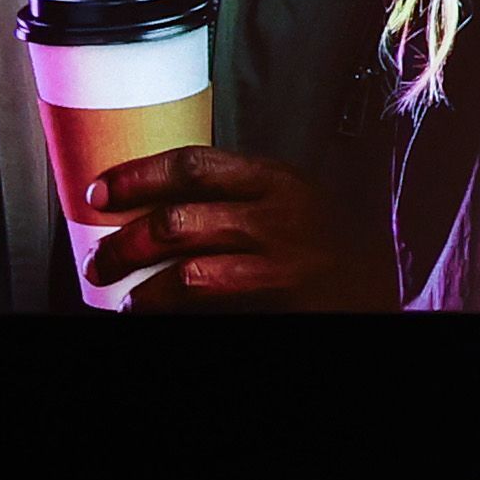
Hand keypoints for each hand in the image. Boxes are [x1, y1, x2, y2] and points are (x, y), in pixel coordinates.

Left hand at [78, 143, 325, 307]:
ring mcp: (279, 268)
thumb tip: (156, 196)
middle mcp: (276, 220)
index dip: (135, 178)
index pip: (190, 165)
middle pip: (178, 222)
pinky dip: (175, 313)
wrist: (380, 283)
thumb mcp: (289, 194)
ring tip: (126, 299)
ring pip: (189, 275)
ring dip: (144, 290)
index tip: (99, 193)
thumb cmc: (326, 238)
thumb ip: (236, 189)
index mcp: (274, 180)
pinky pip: (212, 309)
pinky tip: (158, 314)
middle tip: (99, 259)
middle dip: (125, 244)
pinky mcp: (278, 305)